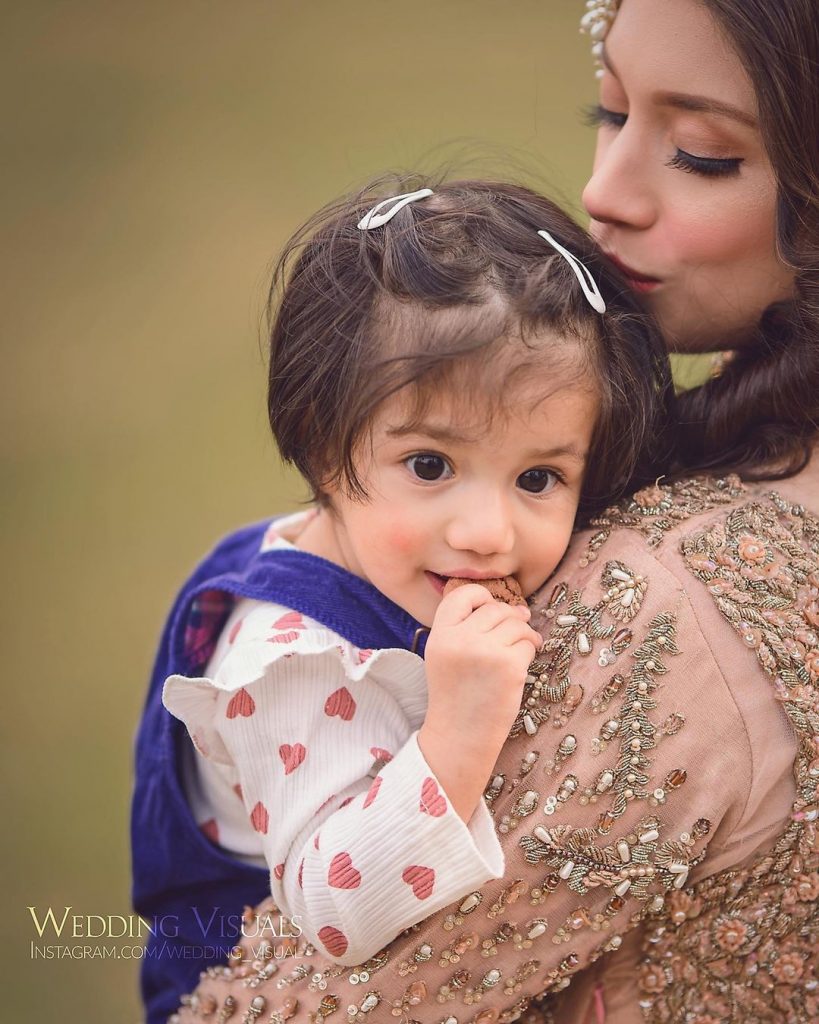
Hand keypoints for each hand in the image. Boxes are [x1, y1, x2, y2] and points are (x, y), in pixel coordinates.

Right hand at [418, 585, 541, 820]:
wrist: (460, 737)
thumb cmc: (456, 697)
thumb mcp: (445, 656)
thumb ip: (464, 629)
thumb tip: (516, 608)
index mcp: (440, 635)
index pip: (462, 594)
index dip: (481, 597)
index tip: (491, 609)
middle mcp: (461, 639)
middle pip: (495, 609)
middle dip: (510, 618)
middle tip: (515, 632)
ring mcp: (486, 651)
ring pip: (516, 623)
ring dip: (524, 633)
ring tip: (521, 648)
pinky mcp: (510, 666)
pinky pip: (529, 643)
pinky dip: (530, 650)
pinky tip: (522, 664)